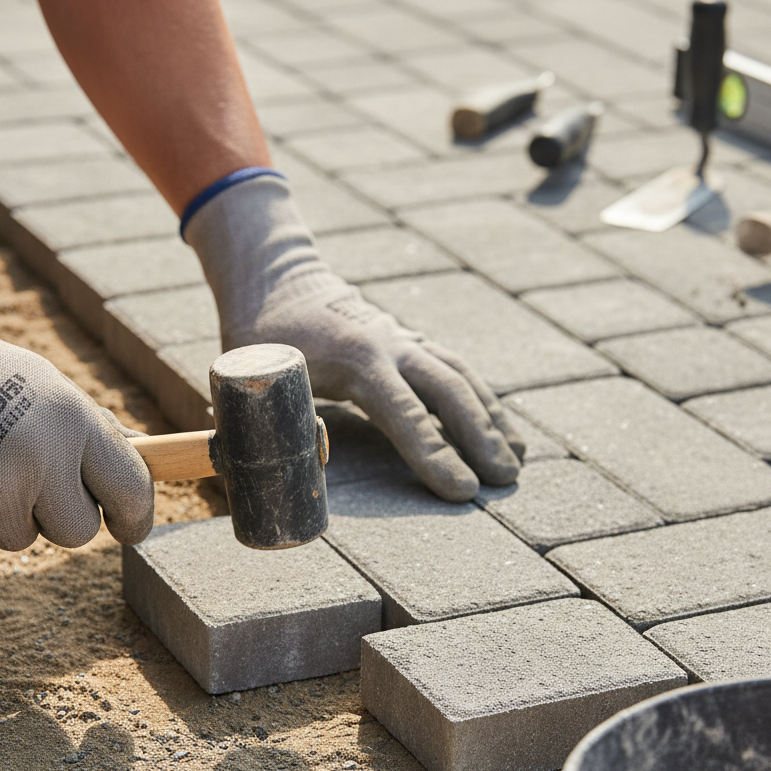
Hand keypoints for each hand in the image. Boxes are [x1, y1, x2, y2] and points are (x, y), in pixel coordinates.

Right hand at [0, 266, 152, 549]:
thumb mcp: (49, 388)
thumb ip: (94, 430)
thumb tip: (146, 455)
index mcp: (74, 422)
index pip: (131, 488)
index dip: (136, 517)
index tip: (131, 528)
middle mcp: (43, 459)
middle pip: (78, 531)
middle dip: (59, 519)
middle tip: (30, 486)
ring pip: (19, 538)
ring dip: (0, 514)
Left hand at [186, 173, 523, 500]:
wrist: (278, 279)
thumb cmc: (260, 335)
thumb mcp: (253, 375)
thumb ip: (273, 421)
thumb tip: (293, 471)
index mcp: (357, 358)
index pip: (406, 414)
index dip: (435, 455)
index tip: (463, 491)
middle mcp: (391, 344)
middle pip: (450, 391)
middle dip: (482, 437)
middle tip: (506, 480)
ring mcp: (405, 338)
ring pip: (461, 376)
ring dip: (493, 417)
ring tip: (518, 460)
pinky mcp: (410, 340)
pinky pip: (455, 368)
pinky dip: (482, 398)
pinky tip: (501, 426)